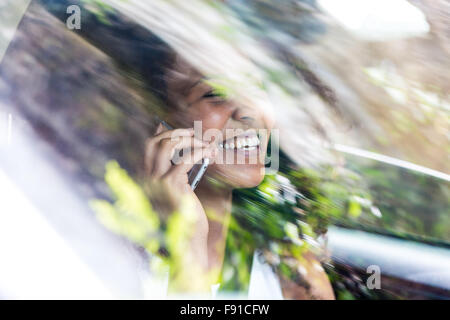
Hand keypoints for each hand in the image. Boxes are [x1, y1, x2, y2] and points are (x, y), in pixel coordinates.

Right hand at [144, 123, 216, 289]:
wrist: (186, 242)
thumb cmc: (185, 217)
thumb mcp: (178, 191)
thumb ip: (177, 172)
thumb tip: (184, 150)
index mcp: (145, 178)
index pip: (148, 146)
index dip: (162, 132)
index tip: (181, 130)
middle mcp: (146, 178)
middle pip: (154, 141)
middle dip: (175, 132)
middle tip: (194, 134)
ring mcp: (156, 182)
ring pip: (167, 145)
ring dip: (188, 139)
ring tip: (205, 143)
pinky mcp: (171, 186)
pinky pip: (185, 159)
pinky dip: (199, 151)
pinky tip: (210, 153)